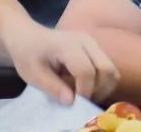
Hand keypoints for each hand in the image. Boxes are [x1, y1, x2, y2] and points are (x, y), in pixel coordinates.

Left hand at [1, 18, 118, 103]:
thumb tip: (71, 102)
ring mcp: (93, 43)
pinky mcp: (96, 48)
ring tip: (84, 95)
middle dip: (97, 90)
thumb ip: (53, 88)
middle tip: (81, 101)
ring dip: (102, 87)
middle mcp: (86, 41)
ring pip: (111, 69)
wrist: (29, 37)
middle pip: (106, 69)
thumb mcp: (33, 75)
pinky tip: (86, 87)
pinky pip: (108, 67)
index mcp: (68, 46)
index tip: (73, 103)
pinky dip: (102, 82)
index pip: (86, 71)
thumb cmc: (28, 55)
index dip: (83, 91)